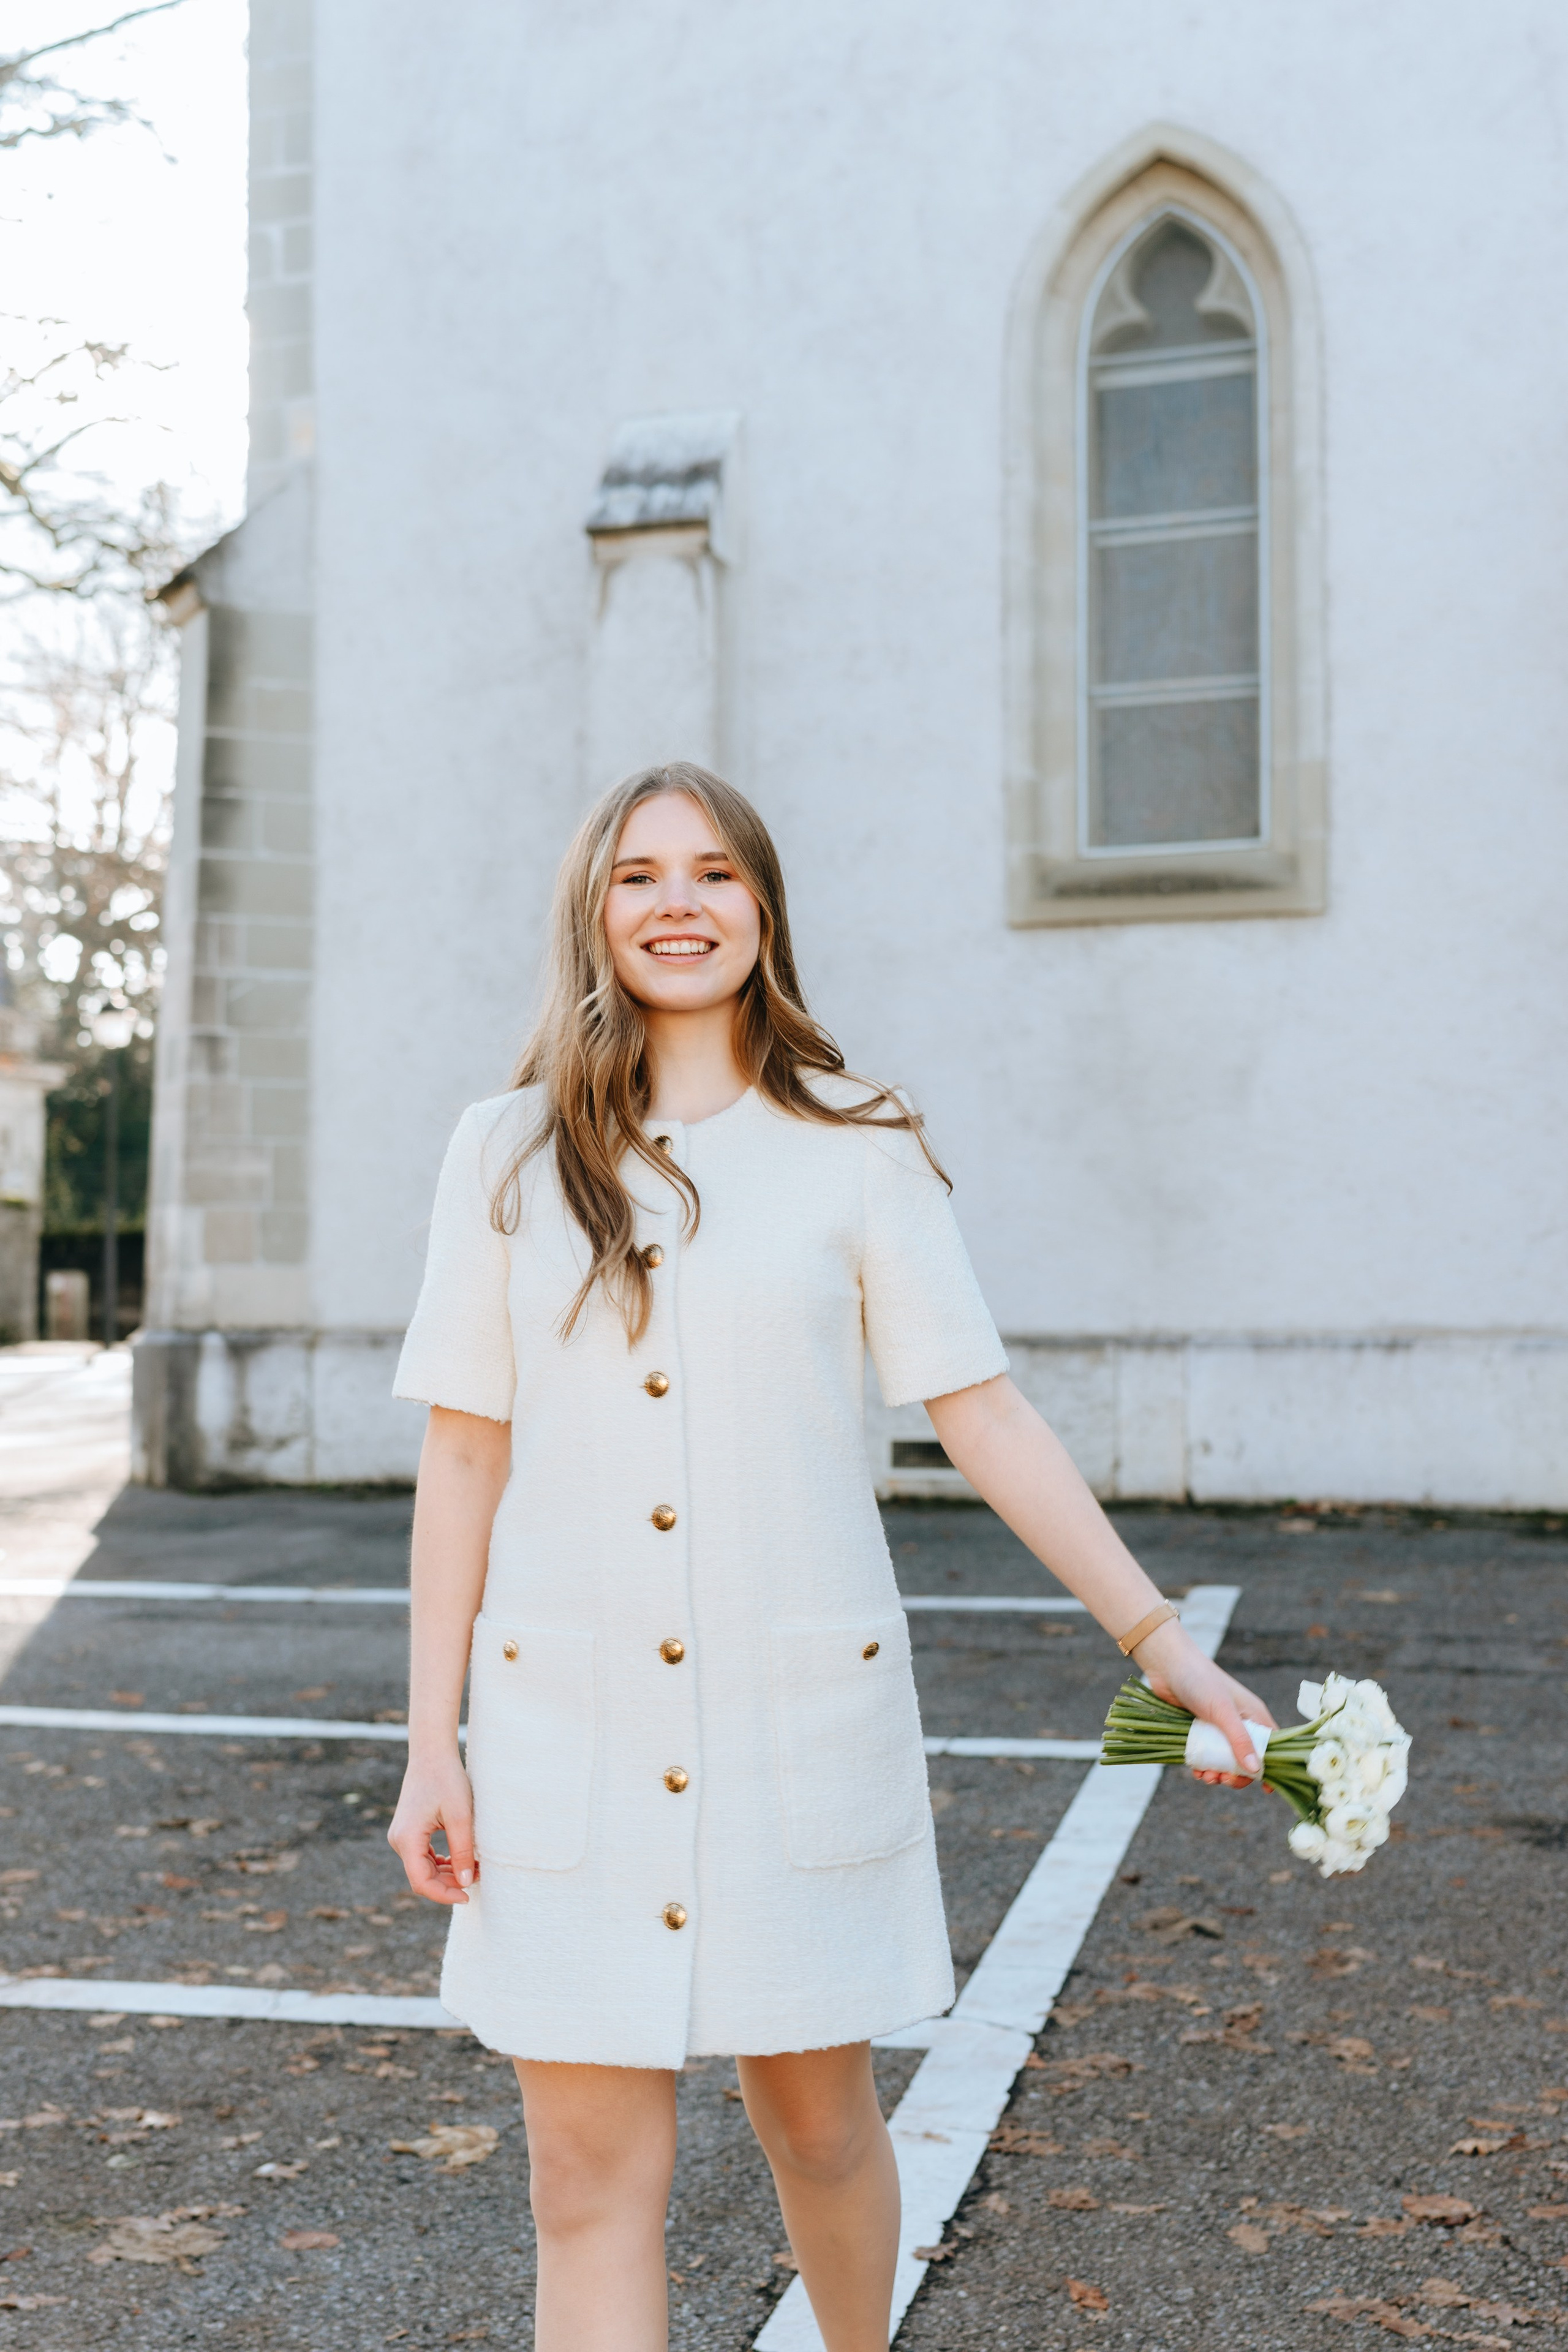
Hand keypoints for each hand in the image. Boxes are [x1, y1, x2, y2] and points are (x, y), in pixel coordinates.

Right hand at [388, 1751, 477, 1903]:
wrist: (432, 1753)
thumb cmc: (447, 1779)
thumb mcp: (461, 1816)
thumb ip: (462, 1851)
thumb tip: (464, 1883)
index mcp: (407, 1839)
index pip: (422, 1882)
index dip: (444, 1895)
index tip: (467, 1896)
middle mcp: (399, 1841)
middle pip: (422, 1877)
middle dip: (449, 1884)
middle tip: (477, 1877)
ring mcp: (402, 1837)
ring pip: (424, 1868)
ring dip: (447, 1873)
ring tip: (473, 1868)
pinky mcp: (409, 1832)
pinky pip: (424, 1857)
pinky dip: (442, 1862)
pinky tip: (461, 1860)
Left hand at [1136, 1621, 1275, 1789]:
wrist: (1166, 1666)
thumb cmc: (1200, 1681)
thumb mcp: (1222, 1711)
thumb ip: (1239, 1739)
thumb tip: (1256, 1769)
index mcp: (1254, 1715)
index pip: (1271, 1746)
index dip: (1270, 1767)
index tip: (1265, 1789)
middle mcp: (1240, 1723)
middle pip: (1247, 1759)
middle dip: (1237, 1775)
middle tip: (1223, 1780)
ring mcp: (1219, 1728)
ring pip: (1225, 1761)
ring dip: (1218, 1774)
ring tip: (1206, 1777)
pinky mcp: (1200, 1731)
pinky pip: (1207, 1756)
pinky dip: (1203, 1767)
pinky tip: (1196, 1772)